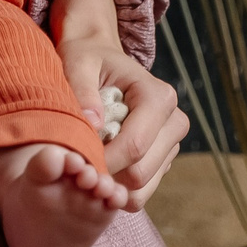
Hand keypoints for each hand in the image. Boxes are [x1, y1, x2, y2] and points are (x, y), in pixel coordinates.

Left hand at [52, 0, 185, 211]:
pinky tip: (97, 168)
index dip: (102, 162)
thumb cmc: (87, 58)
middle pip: (140, 173)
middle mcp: (173, 121)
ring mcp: (170, 143)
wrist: (99, 56)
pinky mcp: (162, 159)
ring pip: (142, 188)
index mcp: (158, 97)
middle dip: (106, 175)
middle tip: (76, 167)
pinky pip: (140, 190)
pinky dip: (117, 188)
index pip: (134, 146)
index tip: (73, 164)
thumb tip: (93, 124)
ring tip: (85, 166)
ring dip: (111, 185)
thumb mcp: (78, 62)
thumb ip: (82, 89)